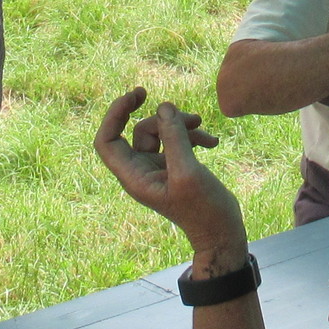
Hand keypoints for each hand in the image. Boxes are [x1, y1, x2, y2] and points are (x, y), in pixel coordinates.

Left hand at [95, 88, 243, 257]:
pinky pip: (176, 140)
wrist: (222, 232)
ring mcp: (158, 169)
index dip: (115, 114)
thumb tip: (163, 107)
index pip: (107, 141)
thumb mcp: (189, 171)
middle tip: (178, 109)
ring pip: (160, 132)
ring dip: (182, 125)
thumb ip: (174, 138)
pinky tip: (212, 142)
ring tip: (203, 127)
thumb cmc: (204, 210)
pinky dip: (192, 136)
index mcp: (134, 177)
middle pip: (138, 131)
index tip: (137, 95)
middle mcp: (141, 172)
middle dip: (161, 119)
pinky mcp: (175, 167)